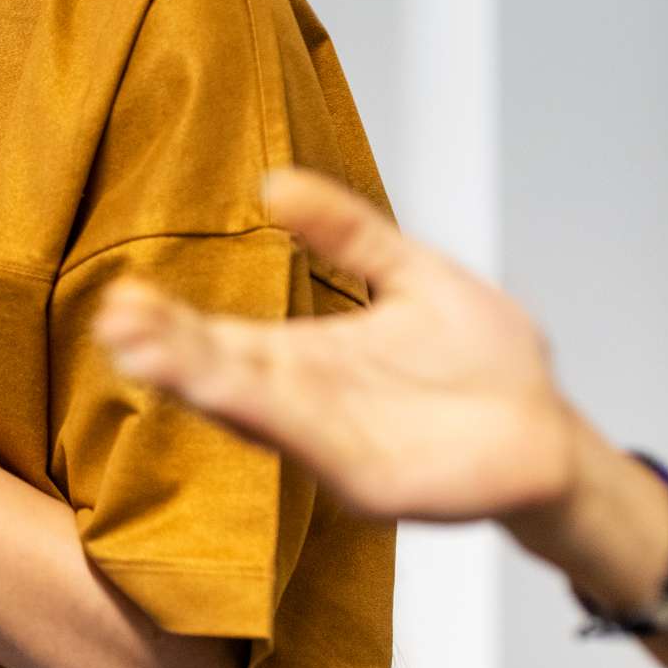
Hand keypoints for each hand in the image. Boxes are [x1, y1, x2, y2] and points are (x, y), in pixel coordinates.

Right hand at [96, 168, 582, 526]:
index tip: (124, 296)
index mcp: (309, 357)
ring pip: (256, 413)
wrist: (552, 431)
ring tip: (143, 354)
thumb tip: (274, 184)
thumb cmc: (486, 361)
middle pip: (226, 375)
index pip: (225, 338)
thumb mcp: (412, 274)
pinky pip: (315, 447)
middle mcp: (309, 404)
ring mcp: (336, 446)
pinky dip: (271, 420)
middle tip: (114, 321)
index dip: (174, 322)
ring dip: (201, 386)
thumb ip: (349, 233)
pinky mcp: (373, 482)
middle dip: (171, 351)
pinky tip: (232, 397)